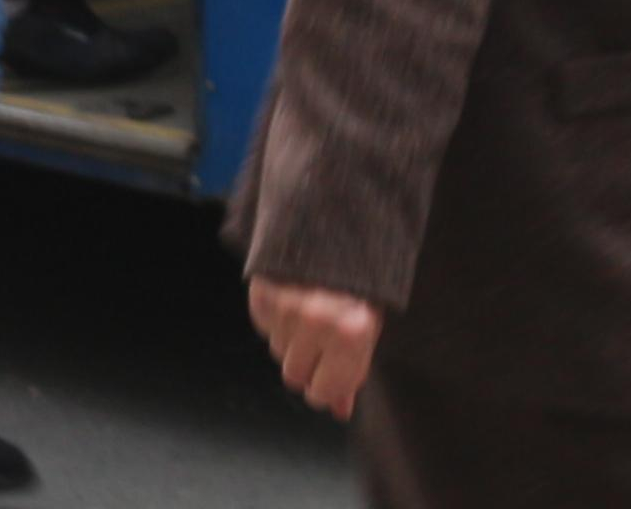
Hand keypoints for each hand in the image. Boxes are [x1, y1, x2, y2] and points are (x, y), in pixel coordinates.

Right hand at [246, 279, 380, 418]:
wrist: (333, 218)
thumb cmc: (359, 278)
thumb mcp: (368, 326)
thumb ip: (352, 372)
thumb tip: (339, 411)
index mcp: (352, 334)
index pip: (323, 392)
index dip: (329, 385)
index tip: (334, 370)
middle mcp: (317, 323)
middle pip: (295, 376)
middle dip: (309, 363)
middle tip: (324, 338)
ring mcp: (286, 307)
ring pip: (277, 352)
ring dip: (292, 340)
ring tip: (310, 309)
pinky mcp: (262, 293)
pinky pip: (264, 328)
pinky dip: (277, 319)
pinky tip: (294, 297)